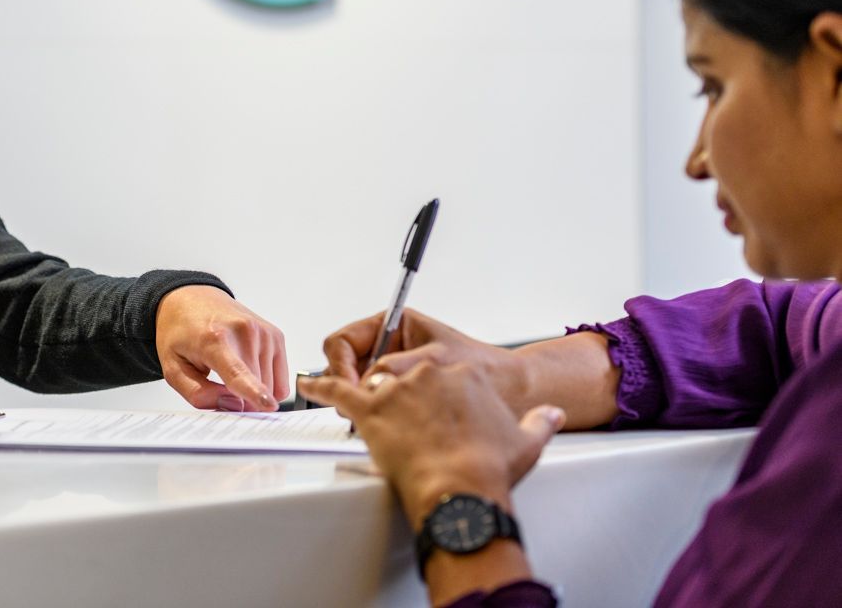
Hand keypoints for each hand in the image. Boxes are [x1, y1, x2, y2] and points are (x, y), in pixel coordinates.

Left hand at [155, 285, 288, 411]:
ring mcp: (263, 331)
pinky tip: (247, 367)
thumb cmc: (181, 334)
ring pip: (271, 386)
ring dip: (254, 389)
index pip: (237, 372)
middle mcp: (244, 331)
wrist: (191, 300)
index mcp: (214, 339)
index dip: (254, 392)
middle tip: (219, 384)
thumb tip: (233, 405)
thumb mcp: (173, 368)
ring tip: (230, 368)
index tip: (269, 406)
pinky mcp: (275, 335)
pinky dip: (266, 382)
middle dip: (243, 400)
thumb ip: (198, 393)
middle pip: (256, 387)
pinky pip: (280, 379)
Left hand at [298, 361, 563, 525]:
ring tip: (375, 418)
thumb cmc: (488, 469)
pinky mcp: (370, 409)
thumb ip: (540, 422)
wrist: (462, 490)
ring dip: (368, 396)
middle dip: (401, 396)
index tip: (434, 412)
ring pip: (371, 380)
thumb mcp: (526, 440)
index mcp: (462, 373)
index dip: (432, 393)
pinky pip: (336, 389)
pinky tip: (307, 386)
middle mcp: (427, 372)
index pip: (437, 370)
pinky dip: (318, 386)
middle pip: (401, 371)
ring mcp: (396, 388)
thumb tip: (553, 416)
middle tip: (406, 423)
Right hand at [323, 308, 529, 412]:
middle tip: (355, 409)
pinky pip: (373, 403)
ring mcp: (394, 371)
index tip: (349, 388)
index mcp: (395, 324)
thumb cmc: (487, 370)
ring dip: (359, 404)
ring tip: (372, 421)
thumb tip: (366, 382)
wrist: (517, 393)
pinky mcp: (403, 395)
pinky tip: (379, 428)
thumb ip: (396, 367)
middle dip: (346, 388)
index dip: (340, 366)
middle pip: (344, 365)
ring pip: (356, 388)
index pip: (343, 341)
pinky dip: (371, 415)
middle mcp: (390, 346)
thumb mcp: (435, 361)